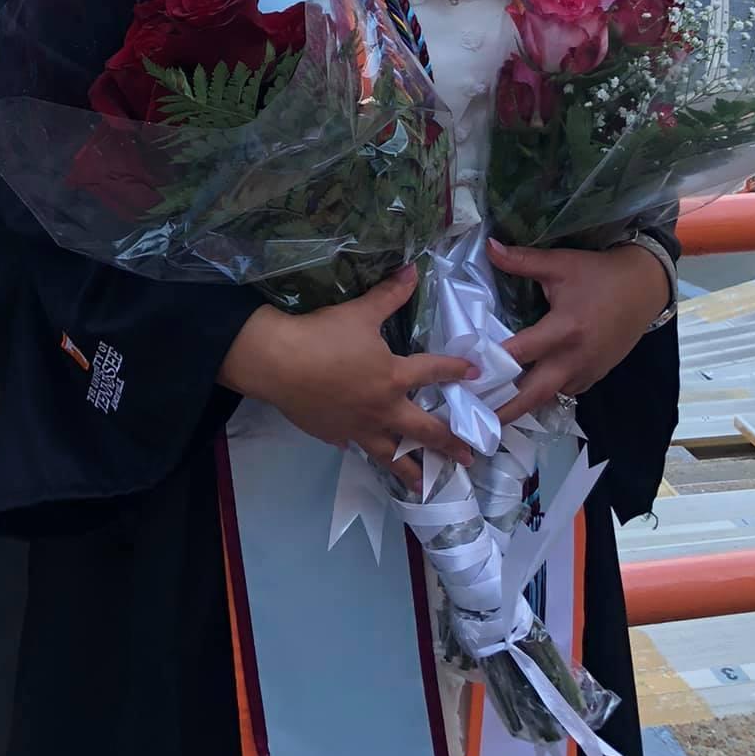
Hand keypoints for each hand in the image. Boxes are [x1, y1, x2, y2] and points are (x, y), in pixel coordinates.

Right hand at [217, 265, 475, 493]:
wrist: (279, 363)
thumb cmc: (323, 336)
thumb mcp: (360, 311)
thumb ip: (389, 294)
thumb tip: (412, 269)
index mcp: (393, 377)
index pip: (434, 372)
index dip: (456, 371)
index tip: (476, 375)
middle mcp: (383, 409)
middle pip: (423, 431)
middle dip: (449, 444)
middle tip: (469, 457)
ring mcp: (358, 427)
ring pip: (392, 455)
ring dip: (411, 470)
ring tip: (425, 486)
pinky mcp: (334, 435)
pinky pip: (353, 446)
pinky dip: (361, 449)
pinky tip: (361, 450)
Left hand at [489, 239, 670, 425]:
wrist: (645, 287)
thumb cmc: (600, 274)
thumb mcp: (560, 263)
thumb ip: (522, 260)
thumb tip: (489, 247)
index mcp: (565, 329)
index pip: (522, 353)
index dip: (493, 362)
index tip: (466, 373)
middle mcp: (576, 357)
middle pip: (535, 393)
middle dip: (506, 408)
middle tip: (477, 418)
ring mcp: (588, 371)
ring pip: (550, 396)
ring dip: (523, 405)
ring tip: (491, 410)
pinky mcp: (595, 375)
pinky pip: (565, 391)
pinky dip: (544, 395)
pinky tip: (523, 394)